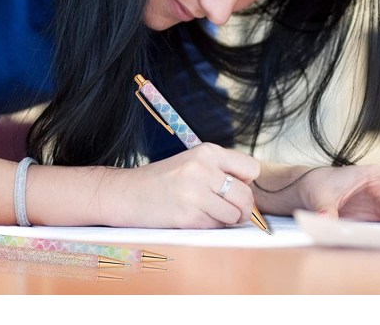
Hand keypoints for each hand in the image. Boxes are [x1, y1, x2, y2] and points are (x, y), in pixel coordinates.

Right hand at [98, 143, 259, 228]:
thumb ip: (221, 171)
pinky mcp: (188, 216)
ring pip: (235, 214)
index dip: (247, 182)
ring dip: (226, 220)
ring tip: (206, 212)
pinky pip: (216, 227)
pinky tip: (192, 218)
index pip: (251, 168)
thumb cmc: (163, 180)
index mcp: (207, 151)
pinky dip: (209, 227)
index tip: (233, 188)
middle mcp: (203, 168)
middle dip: (242, 208)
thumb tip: (252, 193)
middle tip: (228, 210)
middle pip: (247, 195)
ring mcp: (195, 192)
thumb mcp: (192, 163)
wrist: (127, 193)